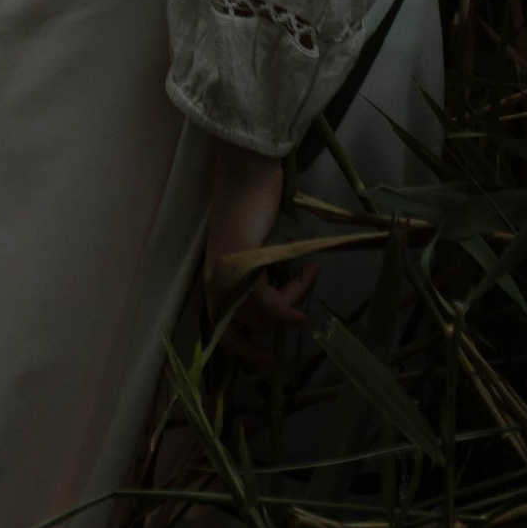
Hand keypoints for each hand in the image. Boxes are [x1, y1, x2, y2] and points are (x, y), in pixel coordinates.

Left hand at [203, 141, 316, 366]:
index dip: (245, 349)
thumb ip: (263, 270)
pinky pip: (270, 303)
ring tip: (311, 272)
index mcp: (214, 275)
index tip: (270, 361)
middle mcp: (215, 280)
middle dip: (272, 328)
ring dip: (294, 300)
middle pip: (248, 325)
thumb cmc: (252, 195)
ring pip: (264, 314)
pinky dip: (291, 302)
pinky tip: (310, 279)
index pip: (224, 328)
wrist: (247, 166)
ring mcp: (226, 274)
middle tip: (292, 322)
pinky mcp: (241, 266)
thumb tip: (283, 296)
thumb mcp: (257, 242)